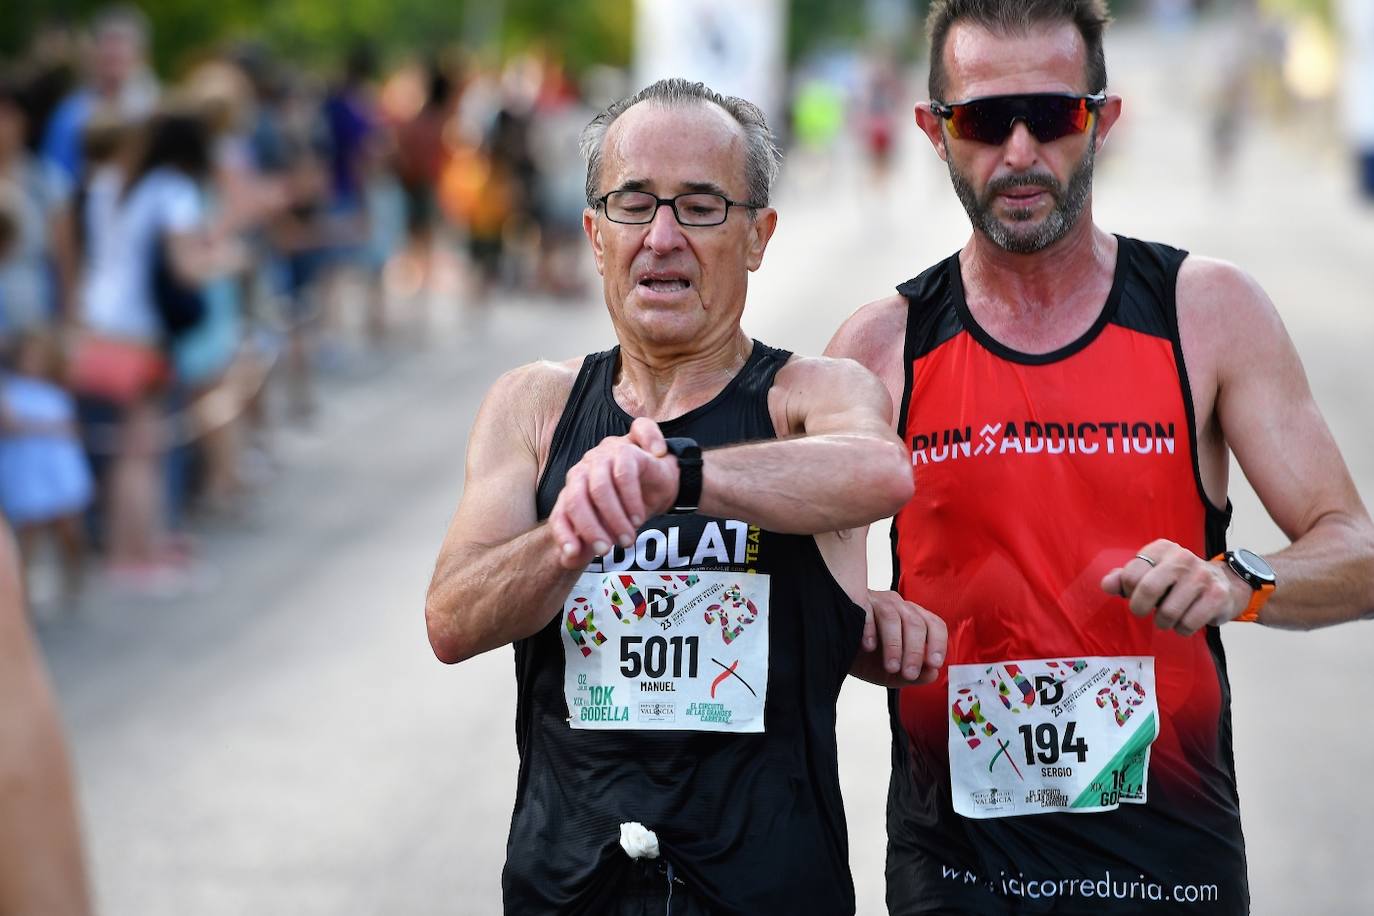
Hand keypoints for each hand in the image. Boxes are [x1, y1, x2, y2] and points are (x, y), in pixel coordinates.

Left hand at [548, 418, 678, 568]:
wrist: (658, 482)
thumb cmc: (626, 506)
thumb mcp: (606, 529)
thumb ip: (586, 543)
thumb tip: (569, 559)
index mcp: (572, 491)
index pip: (560, 514)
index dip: (564, 535)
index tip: (573, 555)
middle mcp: (582, 472)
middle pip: (576, 500)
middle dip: (591, 529)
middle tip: (607, 550)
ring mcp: (602, 459)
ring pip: (600, 488)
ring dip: (615, 518)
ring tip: (628, 539)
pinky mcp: (626, 452)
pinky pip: (624, 475)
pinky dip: (631, 501)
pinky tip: (638, 517)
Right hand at [863, 590, 946, 683]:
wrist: (834, 652)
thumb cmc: (866, 659)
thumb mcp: (892, 673)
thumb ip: (916, 674)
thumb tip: (933, 673)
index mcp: (911, 619)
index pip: (934, 624)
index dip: (938, 643)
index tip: (935, 663)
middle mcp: (897, 606)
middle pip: (915, 623)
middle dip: (915, 651)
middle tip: (909, 674)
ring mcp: (875, 602)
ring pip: (892, 617)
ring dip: (894, 645)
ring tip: (891, 667)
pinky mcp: (855, 602)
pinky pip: (866, 612)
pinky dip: (870, 630)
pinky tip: (868, 647)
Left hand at [1100, 539, 1249, 635]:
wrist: (1224, 583)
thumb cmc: (1177, 580)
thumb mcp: (1150, 573)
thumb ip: (1125, 578)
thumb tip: (1106, 585)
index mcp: (1161, 548)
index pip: (1130, 575)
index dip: (1127, 592)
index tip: (1133, 595)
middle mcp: (1182, 557)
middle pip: (1147, 590)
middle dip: (1140, 608)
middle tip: (1143, 612)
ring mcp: (1202, 576)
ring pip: (1168, 613)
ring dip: (1163, 622)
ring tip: (1168, 617)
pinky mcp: (1217, 596)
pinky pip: (1188, 624)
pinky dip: (1182, 629)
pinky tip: (1186, 620)